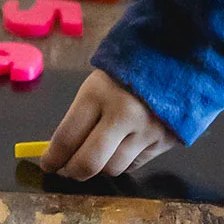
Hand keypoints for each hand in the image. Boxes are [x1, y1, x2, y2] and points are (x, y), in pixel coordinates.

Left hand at [42, 68, 177, 179]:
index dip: (52, 157)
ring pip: (113, 169)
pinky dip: (122, 162)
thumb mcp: (98, 82)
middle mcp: (123, 115)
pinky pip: (135, 165)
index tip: (47, 163)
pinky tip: (119, 149)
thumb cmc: (128, 65)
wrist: (176, 52)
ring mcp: (146, 130)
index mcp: (98, 93)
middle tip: (66, 170)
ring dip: (99, 168)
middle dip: (72, 171)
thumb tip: (62, 150)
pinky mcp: (165, 141)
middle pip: (89, 163)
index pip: (67, 138)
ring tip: (95, 157)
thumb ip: (82, 115)